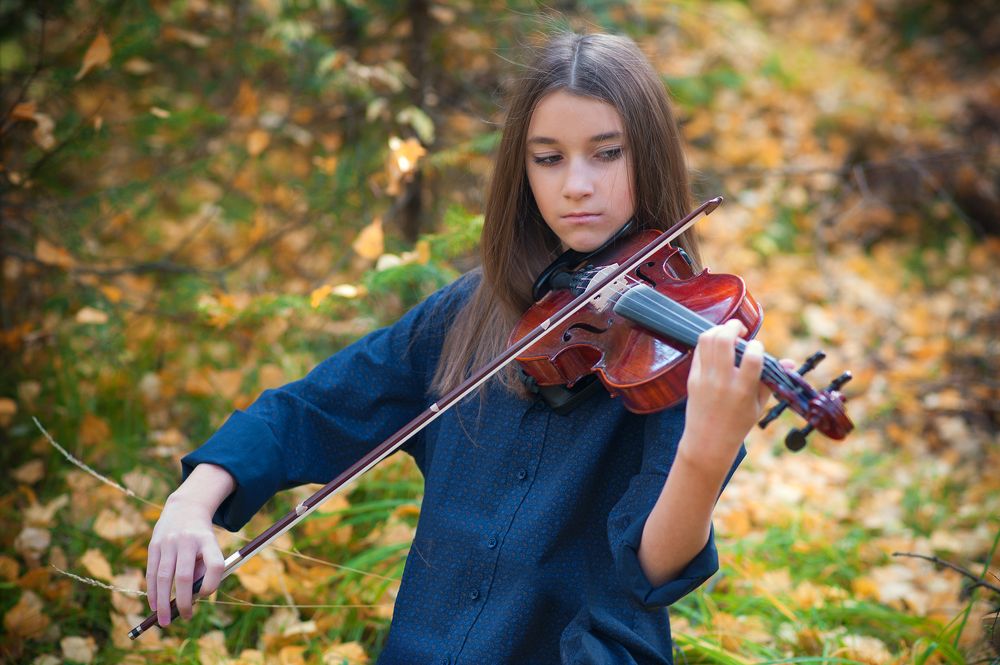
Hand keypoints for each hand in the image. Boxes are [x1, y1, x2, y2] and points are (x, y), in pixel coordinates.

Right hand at [146, 493, 224, 625]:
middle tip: (185, 618)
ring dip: (163, 602)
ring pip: (163, 577)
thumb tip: (190, 599)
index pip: (215, 565)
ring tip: (165, 620)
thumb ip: (203, 571)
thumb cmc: (200, 538)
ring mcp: (169, 542)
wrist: (184, 509)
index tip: (205, 596)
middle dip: (183, 601)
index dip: (212, 584)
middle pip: (184, 576)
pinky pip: (151, 572)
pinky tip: (154, 606)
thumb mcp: (210, 548)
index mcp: (208, 541)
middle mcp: (188, 540)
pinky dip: (152, 592)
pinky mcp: (154, 544)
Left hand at [680, 319, 791, 471]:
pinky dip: (708, 342)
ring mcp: (704, 378)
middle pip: (724, 341)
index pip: (752, 357)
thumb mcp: (758, 405)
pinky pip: (698, 350)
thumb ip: (771, 381)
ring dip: (719, 330)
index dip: (757, 346)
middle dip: (733, 326)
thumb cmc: (738, 423)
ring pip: (707, 340)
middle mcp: (722, 382)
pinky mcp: (692, 378)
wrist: (707, 441)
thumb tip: (789, 363)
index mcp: (743, 390)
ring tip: (728, 333)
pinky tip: (717, 346)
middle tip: (740, 329)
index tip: (757, 348)